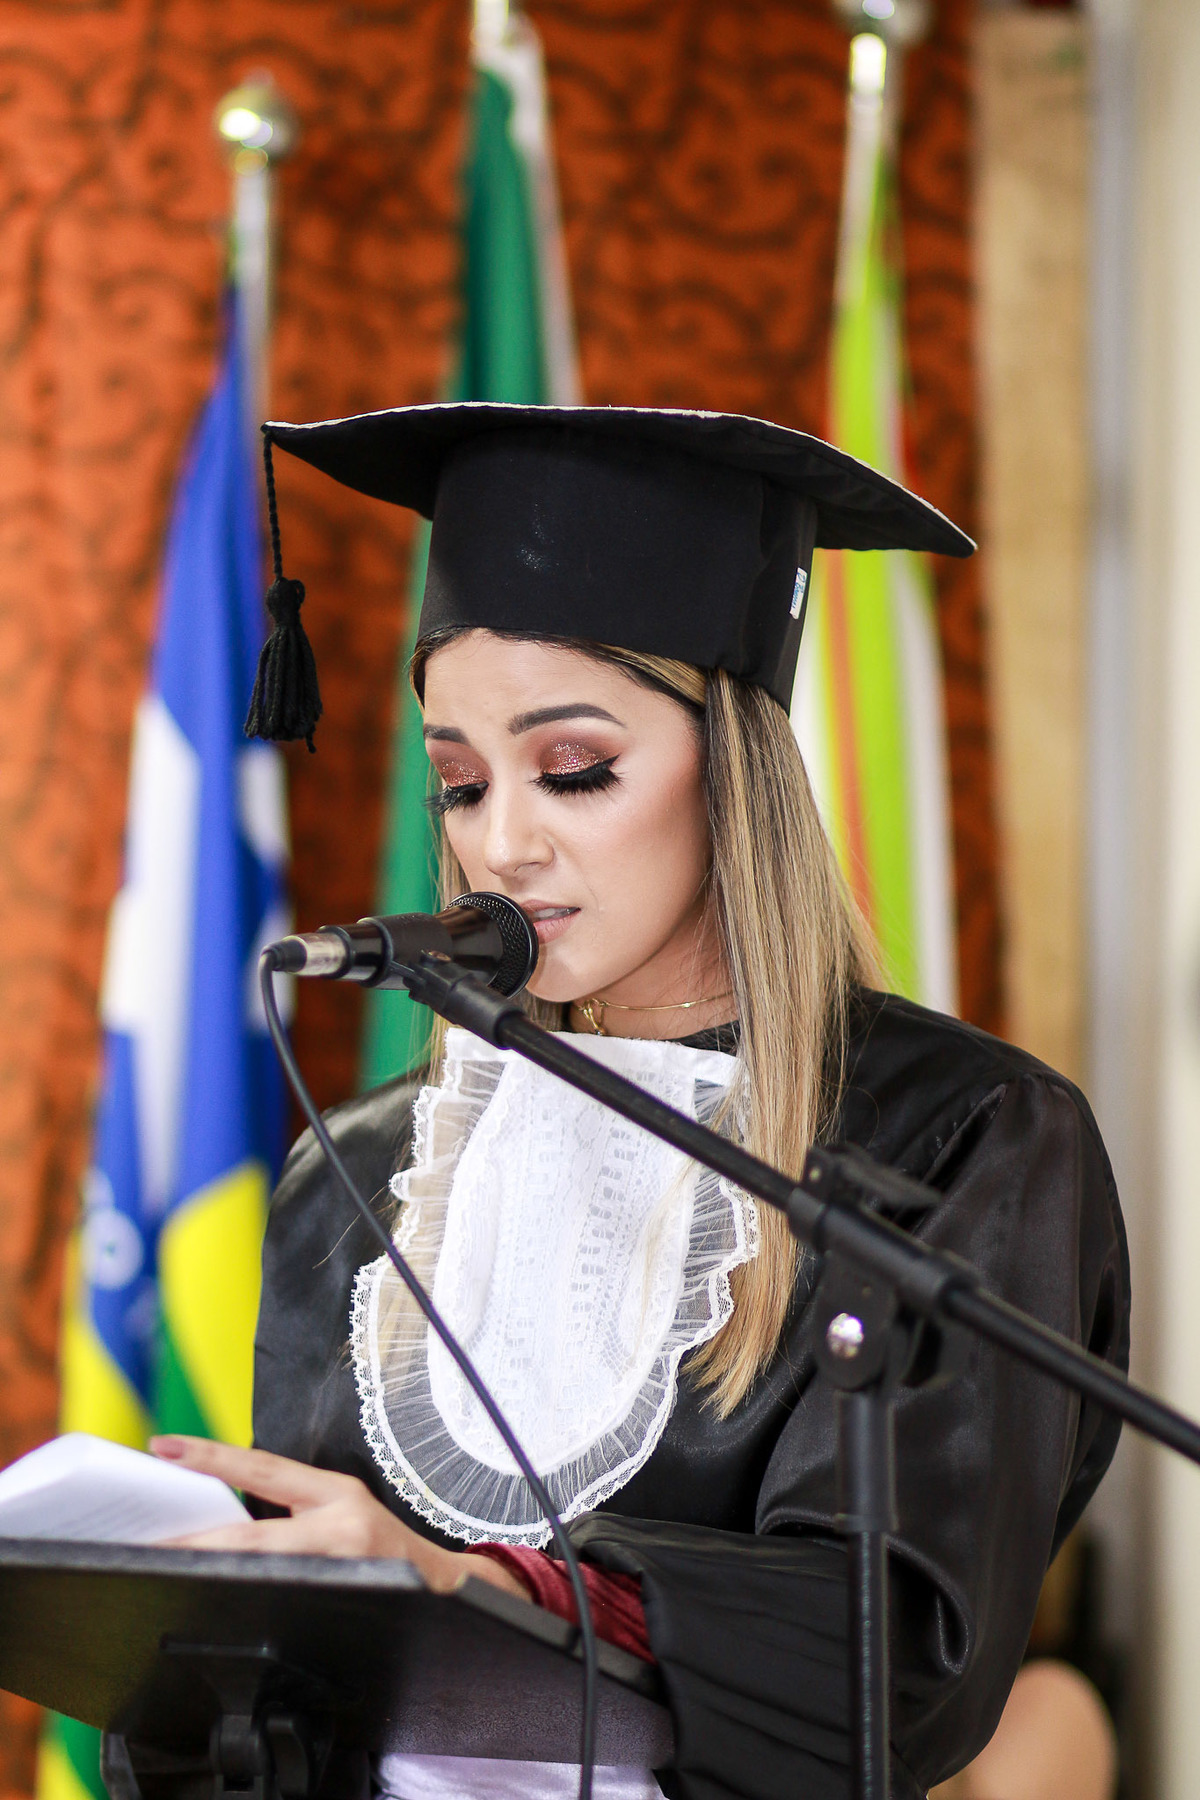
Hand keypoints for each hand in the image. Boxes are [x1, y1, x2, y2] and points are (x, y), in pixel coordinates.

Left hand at [149, 1437, 529, 1602]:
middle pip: (252, 1536)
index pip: (262, 1468)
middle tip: (153, 1542)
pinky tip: (224, 1603)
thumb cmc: (387, 1548)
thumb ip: (298, 1510)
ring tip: (174, 1569)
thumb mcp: (346, 1512)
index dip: (212, 1457)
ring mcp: (342, 1565)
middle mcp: (340, 1524)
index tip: (165, 1448)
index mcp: (336, 1493)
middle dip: (199, 1542)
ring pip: (263, 1571)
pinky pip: (285, 1600)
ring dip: (218, 1573)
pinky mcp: (347, 1600)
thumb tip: (230, 1513)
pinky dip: (250, 1602)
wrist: (447, 1587)